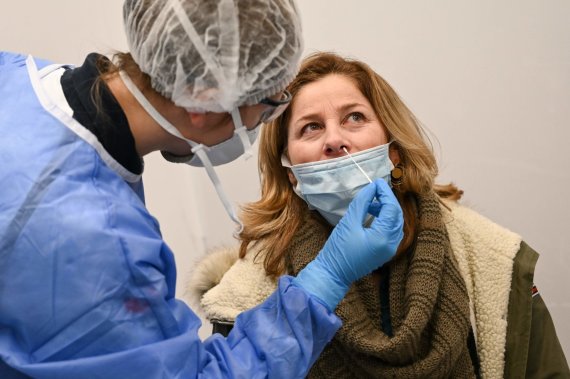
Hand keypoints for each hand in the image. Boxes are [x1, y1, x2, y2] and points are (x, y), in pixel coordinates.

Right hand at [293, 179, 403, 309]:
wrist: (333, 273)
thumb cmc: (338, 249)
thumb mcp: (349, 221)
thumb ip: (363, 202)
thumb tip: (373, 187)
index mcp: (383, 238)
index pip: (391, 209)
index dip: (385, 193)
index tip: (376, 182)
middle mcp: (391, 245)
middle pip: (397, 215)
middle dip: (387, 200)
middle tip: (375, 190)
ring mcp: (389, 250)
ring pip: (396, 223)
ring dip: (386, 210)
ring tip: (370, 204)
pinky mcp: (385, 252)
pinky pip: (391, 231)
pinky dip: (384, 220)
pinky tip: (371, 215)